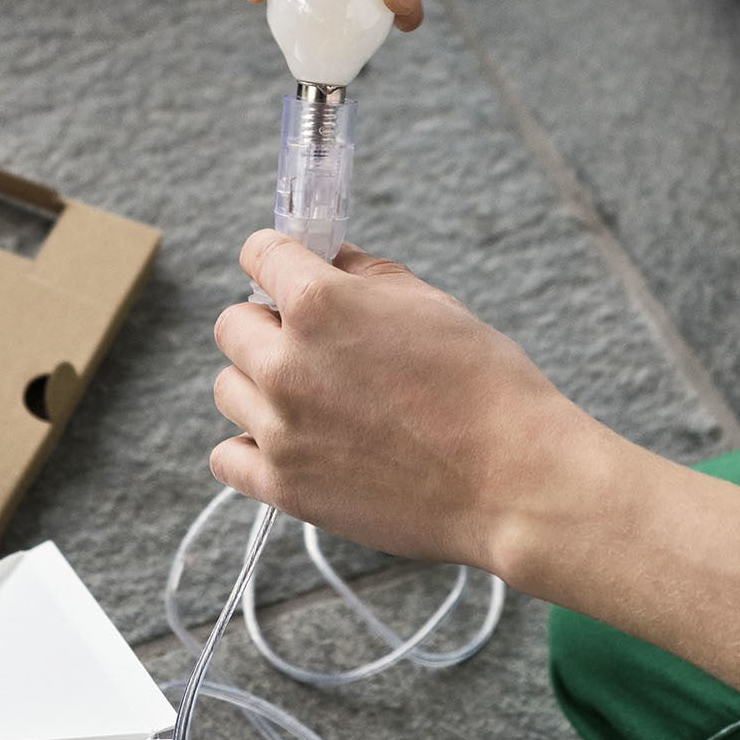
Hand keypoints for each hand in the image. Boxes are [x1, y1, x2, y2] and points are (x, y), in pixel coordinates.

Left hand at [211, 229, 596, 575]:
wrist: (512, 480)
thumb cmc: (485, 385)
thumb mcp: (429, 303)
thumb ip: (364, 274)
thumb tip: (328, 258)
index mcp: (319, 303)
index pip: (258, 253)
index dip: (276, 258)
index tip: (287, 272)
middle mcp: (286, 362)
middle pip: (232, 324)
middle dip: (267, 324)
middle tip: (312, 344)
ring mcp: (279, 429)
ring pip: (228, 387)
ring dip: (259, 384)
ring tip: (310, 398)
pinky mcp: (284, 486)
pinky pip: (226, 456)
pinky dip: (250, 448)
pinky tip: (290, 442)